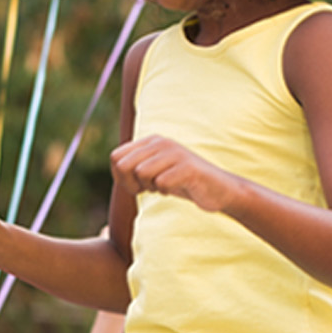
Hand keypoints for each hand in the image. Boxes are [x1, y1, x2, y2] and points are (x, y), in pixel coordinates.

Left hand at [109, 135, 248, 213]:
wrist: (216, 189)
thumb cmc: (180, 182)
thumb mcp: (153, 171)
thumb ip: (133, 166)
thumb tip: (115, 165)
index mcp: (150, 141)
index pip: (115, 157)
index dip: (120, 177)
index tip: (135, 185)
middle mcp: (161, 142)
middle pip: (123, 165)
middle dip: (131, 184)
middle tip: (148, 189)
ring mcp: (175, 153)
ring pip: (141, 173)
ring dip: (150, 187)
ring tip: (163, 186)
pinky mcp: (188, 167)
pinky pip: (161, 182)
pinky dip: (165, 191)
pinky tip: (176, 188)